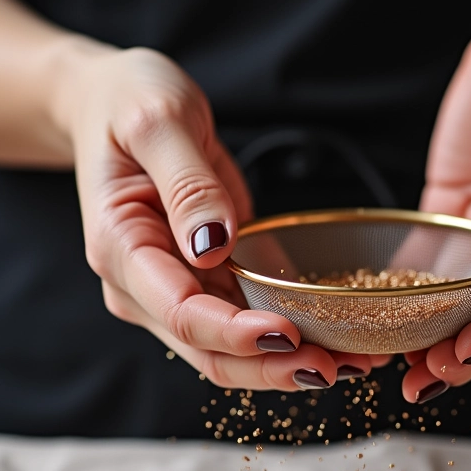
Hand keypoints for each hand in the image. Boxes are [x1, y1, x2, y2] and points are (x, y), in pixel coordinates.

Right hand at [63, 47, 375, 389]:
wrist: (115, 107)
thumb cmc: (130, 104)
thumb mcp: (158, 121)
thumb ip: (186, 184)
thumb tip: (212, 245)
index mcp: (122, 249)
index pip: (180, 312)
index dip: (235, 333)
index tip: (289, 333)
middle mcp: (144, 286)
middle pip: (210, 352)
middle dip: (272, 367)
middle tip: (338, 367)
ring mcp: (176, 290)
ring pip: (233, 353)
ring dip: (289, 364)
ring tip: (355, 362)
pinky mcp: (207, 283)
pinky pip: (248, 325)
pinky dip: (291, 338)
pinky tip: (338, 339)